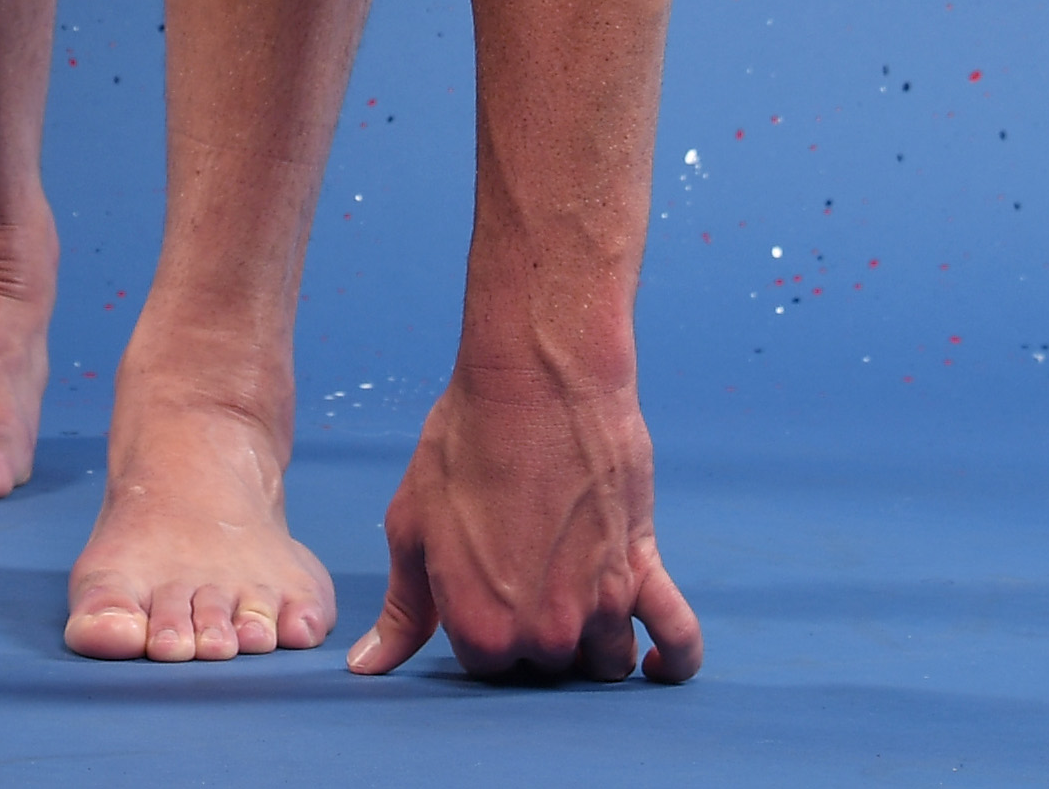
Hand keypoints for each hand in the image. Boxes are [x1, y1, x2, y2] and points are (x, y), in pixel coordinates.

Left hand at [344, 364, 700, 682]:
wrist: (536, 380)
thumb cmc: (464, 443)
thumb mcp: (411, 526)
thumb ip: (402, 610)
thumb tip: (370, 667)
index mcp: (480, 628)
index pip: (488, 668)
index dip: (481, 628)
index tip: (481, 585)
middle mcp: (543, 632)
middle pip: (547, 665)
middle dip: (534, 632)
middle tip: (523, 567)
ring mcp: (600, 604)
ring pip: (605, 662)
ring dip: (592, 643)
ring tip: (573, 593)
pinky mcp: (643, 568)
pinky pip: (679, 636)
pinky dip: (677, 659)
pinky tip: (661, 666)